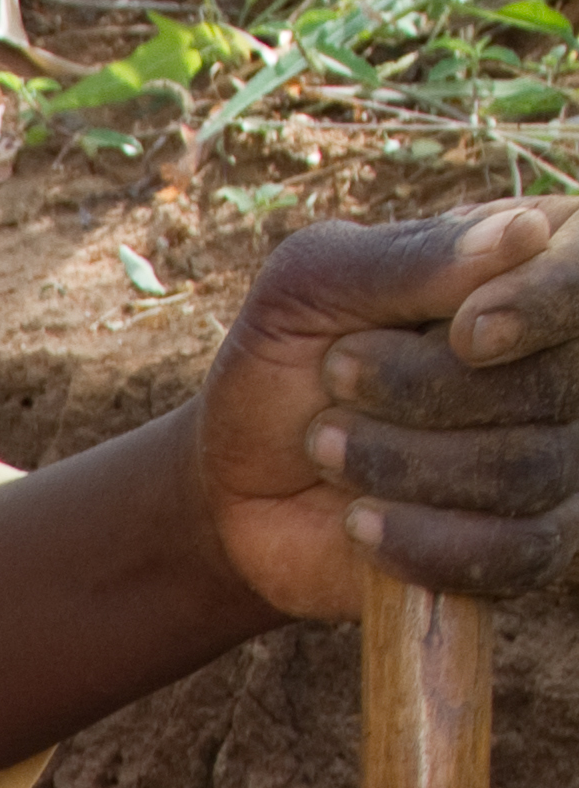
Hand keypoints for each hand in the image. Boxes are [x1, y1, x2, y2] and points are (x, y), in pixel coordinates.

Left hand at [197, 200, 578, 621]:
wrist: (242, 480)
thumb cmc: (286, 359)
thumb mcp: (316, 284)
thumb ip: (413, 258)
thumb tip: (527, 232)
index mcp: (540, 263)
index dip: (540, 307)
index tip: (464, 333)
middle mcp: (568, 360)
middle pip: (554, 385)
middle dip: (426, 392)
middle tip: (335, 377)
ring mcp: (563, 456)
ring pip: (529, 472)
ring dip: (405, 464)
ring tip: (324, 443)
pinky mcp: (532, 543)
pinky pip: (515, 554)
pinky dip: (426, 543)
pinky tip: (359, 522)